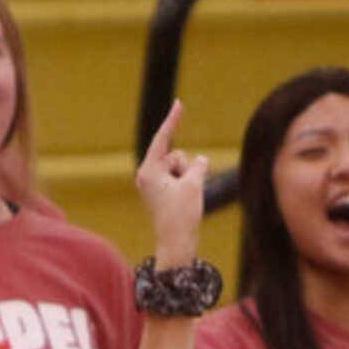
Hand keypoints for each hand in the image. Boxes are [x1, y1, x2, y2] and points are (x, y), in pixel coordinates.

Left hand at [135, 100, 208, 264]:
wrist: (176, 245)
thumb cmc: (181, 216)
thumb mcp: (194, 185)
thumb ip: (198, 165)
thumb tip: (200, 160)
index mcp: (148, 171)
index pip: (162, 139)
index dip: (173, 120)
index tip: (179, 103)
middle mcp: (148, 175)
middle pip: (176, 156)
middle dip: (186, 168)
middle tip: (184, 193)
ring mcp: (154, 185)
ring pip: (181, 168)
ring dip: (189, 180)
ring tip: (184, 200)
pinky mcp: (162, 193)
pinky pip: (181, 179)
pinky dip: (188, 185)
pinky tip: (187, 202)